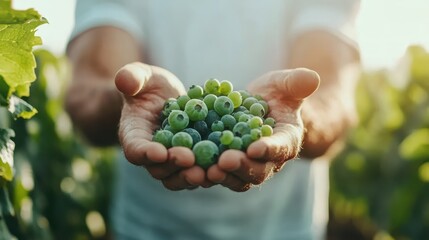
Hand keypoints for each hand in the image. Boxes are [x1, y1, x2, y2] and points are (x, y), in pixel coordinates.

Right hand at [115, 63, 208, 189]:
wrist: (165, 97)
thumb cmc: (148, 86)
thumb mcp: (140, 76)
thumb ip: (132, 77)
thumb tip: (125, 80)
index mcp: (134, 136)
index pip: (135, 149)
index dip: (145, 152)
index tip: (159, 152)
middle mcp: (151, 155)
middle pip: (159, 169)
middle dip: (174, 166)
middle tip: (189, 160)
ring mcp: (172, 162)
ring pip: (179, 177)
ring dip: (192, 176)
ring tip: (208, 171)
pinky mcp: (191, 161)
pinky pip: (198, 171)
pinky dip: (210, 171)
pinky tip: (224, 165)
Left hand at [207, 68, 319, 191]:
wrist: (263, 108)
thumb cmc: (278, 95)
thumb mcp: (287, 84)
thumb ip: (297, 83)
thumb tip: (311, 77)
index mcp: (286, 140)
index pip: (281, 147)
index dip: (270, 149)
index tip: (256, 148)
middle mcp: (269, 160)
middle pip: (258, 171)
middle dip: (242, 167)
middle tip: (225, 161)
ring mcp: (247, 165)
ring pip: (237, 178)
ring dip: (222, 175)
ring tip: (206, 170)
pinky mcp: (227, 164)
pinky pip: (218, 172)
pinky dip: (205, 172)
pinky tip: (190, 167)